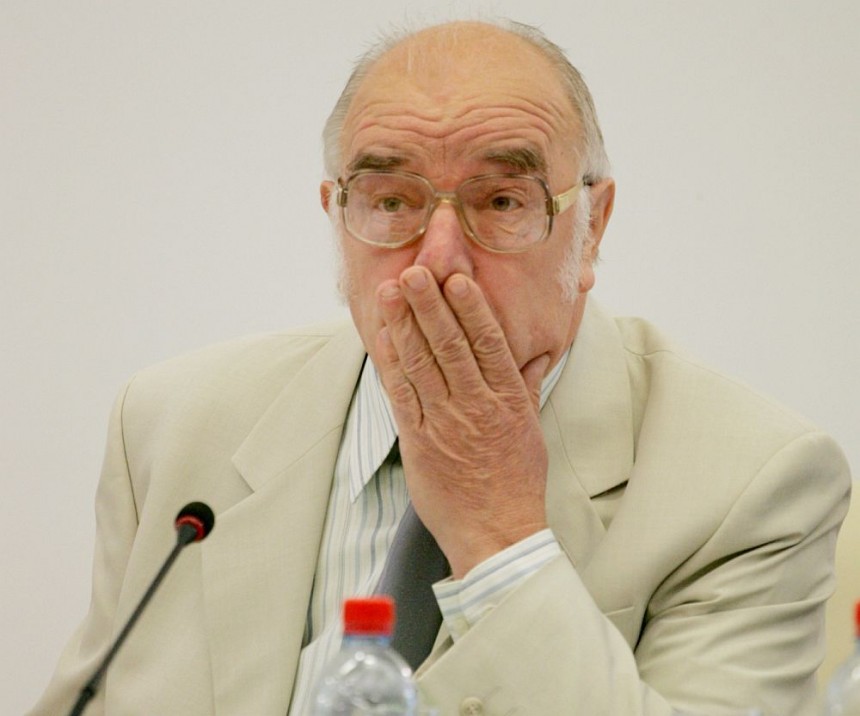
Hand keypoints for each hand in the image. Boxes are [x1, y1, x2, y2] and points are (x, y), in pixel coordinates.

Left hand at [374, 265, 550, 577]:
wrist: (497, 533)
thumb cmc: (517, 481)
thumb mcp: (530, 428)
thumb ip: (526, 385)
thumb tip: (537, 352)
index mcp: (507, 400)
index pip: (489, 343)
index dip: (471, 308)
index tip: (457, 278)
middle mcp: (476, 406)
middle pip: (450, 346)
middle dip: (429, 305)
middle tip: (414, 270)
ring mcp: (445, 424)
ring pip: (422, 365)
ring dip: (404, 325)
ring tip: (392, 291)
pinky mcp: (420, 443)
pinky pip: (402, 397)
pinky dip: (390, 365)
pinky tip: (381, 338)